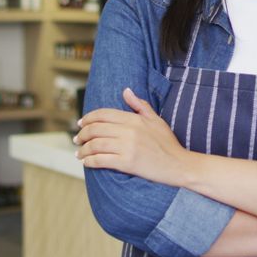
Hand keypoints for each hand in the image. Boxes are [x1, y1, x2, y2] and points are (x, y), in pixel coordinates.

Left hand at [74, 88, 190, 186]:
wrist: (179, 165)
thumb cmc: (168, 143)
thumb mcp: (156, 120)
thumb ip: (140, 105)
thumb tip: (126, 91)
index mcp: (134, 119)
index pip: (103, 114)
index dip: (88, 118)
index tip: (81, 124)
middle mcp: (129, 131)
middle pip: (95, 129)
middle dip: (82, 134)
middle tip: (77, 139)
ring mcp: (127, 147)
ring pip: (95, 145)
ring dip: (83, 149)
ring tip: (80, 153)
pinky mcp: (127, 163)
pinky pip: (101, 160)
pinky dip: (90, 161)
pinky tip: (87, 162)